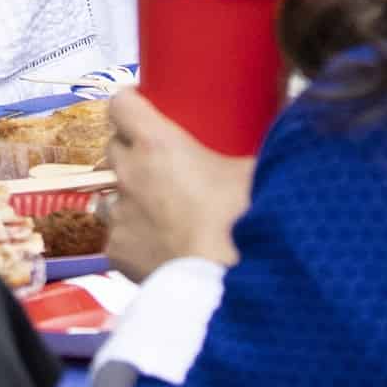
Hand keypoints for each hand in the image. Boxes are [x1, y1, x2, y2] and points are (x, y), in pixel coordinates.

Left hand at [105, 91, 253, 277]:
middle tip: (160, 163)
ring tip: (158, 211)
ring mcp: (119, 214)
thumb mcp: (255, 174)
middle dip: (131, 151)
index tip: (144, 105)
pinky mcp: (117, 251)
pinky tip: (157, 248)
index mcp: (158, 144)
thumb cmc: (242, 223)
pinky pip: (116, 237)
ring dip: (128, 197)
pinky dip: (132, 239)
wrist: (225, 283)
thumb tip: (277, 142)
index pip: (122, 104)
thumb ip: (255, 153)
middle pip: (114, 147)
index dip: (130, 102)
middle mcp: (130, 174)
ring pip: (109, 194)